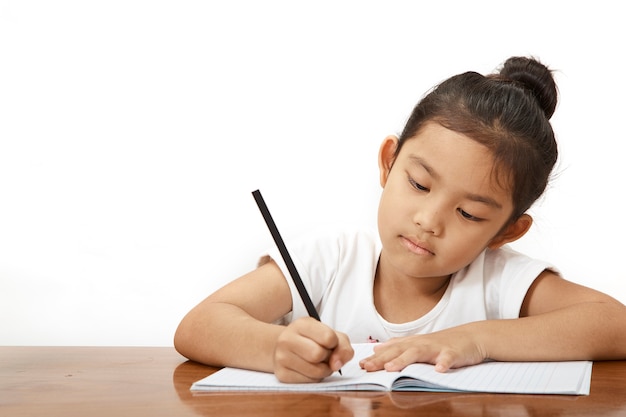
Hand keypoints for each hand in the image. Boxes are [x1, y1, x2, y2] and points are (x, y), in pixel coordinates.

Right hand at [273, 317, 353, 382]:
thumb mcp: (331, 335)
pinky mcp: (282, 374)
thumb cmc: (313, 340)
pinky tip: (310, 369)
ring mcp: (281, 357)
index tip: (329, 342)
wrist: (288, 348)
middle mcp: (287, 339)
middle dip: (328, 358)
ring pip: (316, 371)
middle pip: (319, 354)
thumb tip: (336, 365)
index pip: (328, 337)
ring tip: (318, 363)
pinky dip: (315, 378)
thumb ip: (343, 347)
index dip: (334, 343)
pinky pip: (309, 382)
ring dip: (324, 370)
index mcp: (301, 324)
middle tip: (324, 354)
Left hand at [359, 324, 486, 372]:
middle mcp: (421, 343)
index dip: (375, 357)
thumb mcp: (419, 343)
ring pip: (418, 353)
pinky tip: (439, 369)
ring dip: (404, 360)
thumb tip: (377, 348)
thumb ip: (398, 346)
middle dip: (382, 359)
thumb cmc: (444, 343)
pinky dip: (443, 363)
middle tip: (367, 367)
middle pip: (399, 350)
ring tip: (391, 368)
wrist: (472, 337)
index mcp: (412, 343)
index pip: (390, 350)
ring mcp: (437, 347)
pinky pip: (448, 358)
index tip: (361, 365)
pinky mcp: (453, 352)